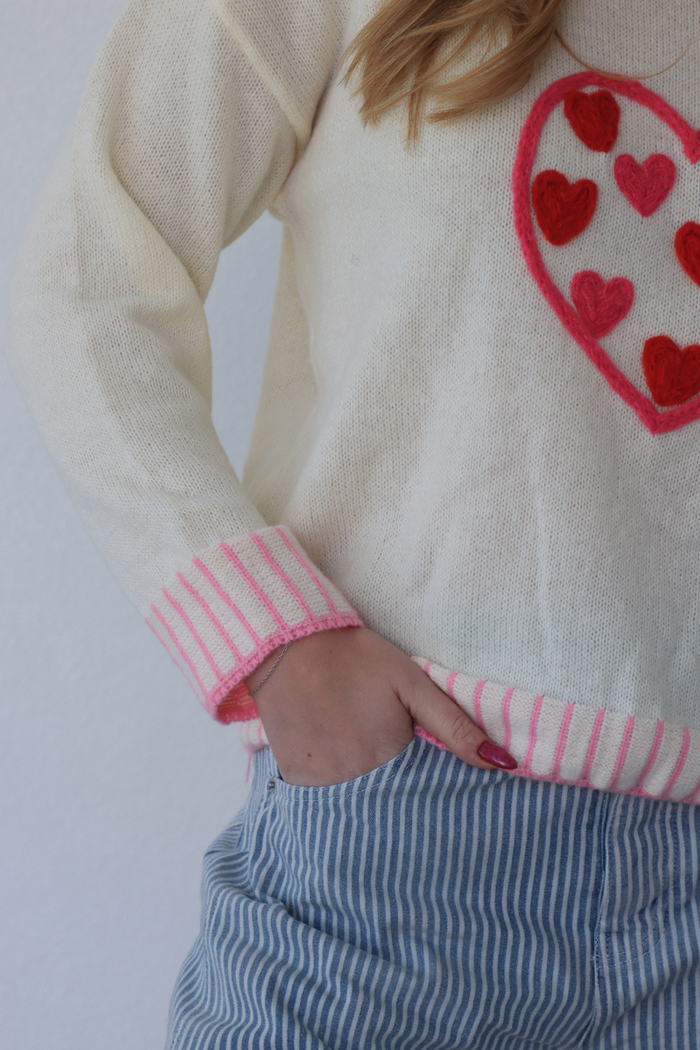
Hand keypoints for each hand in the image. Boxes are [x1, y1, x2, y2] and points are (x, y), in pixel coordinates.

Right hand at [247, 627, 516, 785]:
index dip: (434, 794)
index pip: (427, 797)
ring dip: (368, 802)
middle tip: (396, 773)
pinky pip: (322, 804)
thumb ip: (456, 727)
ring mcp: (322, 784)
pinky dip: (335, 794)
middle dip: (402, 803)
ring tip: (367, 768)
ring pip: (357, 811)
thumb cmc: (357, 659)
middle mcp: (357, 780)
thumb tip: (504, 764)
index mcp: (391, 757)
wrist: (289, 644)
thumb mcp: (412, 683)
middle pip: (392, 809)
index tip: (437, 790)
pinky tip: (338, 766)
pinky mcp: (294, 779)